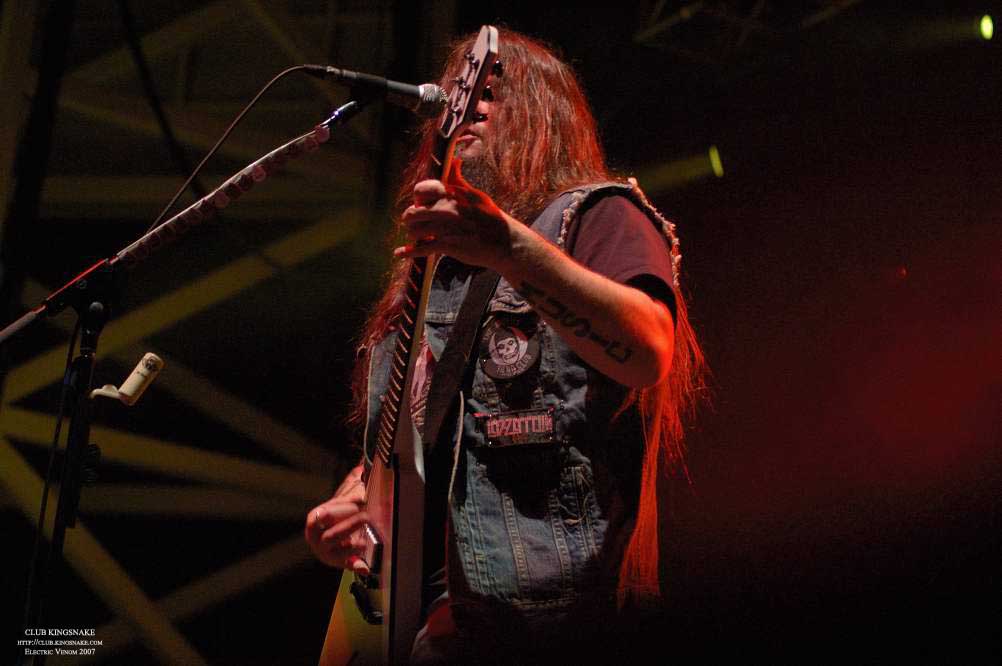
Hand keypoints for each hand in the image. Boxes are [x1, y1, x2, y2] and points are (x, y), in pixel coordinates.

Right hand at [304, 465, 369, 573]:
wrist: (339, 536)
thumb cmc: (341, 513)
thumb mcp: (344, 500)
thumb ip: (351, 490)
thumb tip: (362, 471)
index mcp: (315, 521)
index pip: (322, 516)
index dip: (340, 510)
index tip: (358, 503)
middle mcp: (317, 539)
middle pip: (331, 535)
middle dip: (350, 525)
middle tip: (367, 516)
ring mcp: (328, 553)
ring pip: (340, 551)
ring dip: (354, 546)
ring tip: (367, 539)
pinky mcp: (341, 562)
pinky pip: (349, 565)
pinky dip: (356, 565)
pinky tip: (364, 566)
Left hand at [396, 159, 523, 271]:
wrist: (503, 241)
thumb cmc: (490, 218)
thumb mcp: (475, 194)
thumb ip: (458, 179)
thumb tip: (454, 160)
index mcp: (450, 194)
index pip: (419, 191)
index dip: (418, 199)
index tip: (422, 205)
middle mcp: (445, 209)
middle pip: (411, 213)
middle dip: (412, 220)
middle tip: (419, 224)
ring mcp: (445, 228)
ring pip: (414, 231)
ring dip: (415, 235)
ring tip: (421, 237)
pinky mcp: (447, 245)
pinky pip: (421, 248)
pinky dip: (408, 252)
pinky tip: (400, 253)